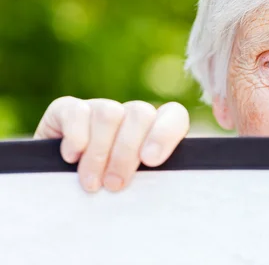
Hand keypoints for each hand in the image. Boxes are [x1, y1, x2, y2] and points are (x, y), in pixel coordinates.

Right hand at [34, 96, 189, 192]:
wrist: (57, 194)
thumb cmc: (109, 197)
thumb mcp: (136, 191)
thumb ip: (153, 182)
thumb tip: (166, 192)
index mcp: (154, 129)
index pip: (174, 115)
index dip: (165, 134)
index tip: (151, 161)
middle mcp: (129, 114)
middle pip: (140, 114)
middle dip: (127, 153)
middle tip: (115, 185)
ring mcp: (99, 108)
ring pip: (109, 113)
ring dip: (100, 152)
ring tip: (92, 184)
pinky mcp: (66, 110)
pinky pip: (76, 111)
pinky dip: (76, 136)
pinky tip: (71, 158)